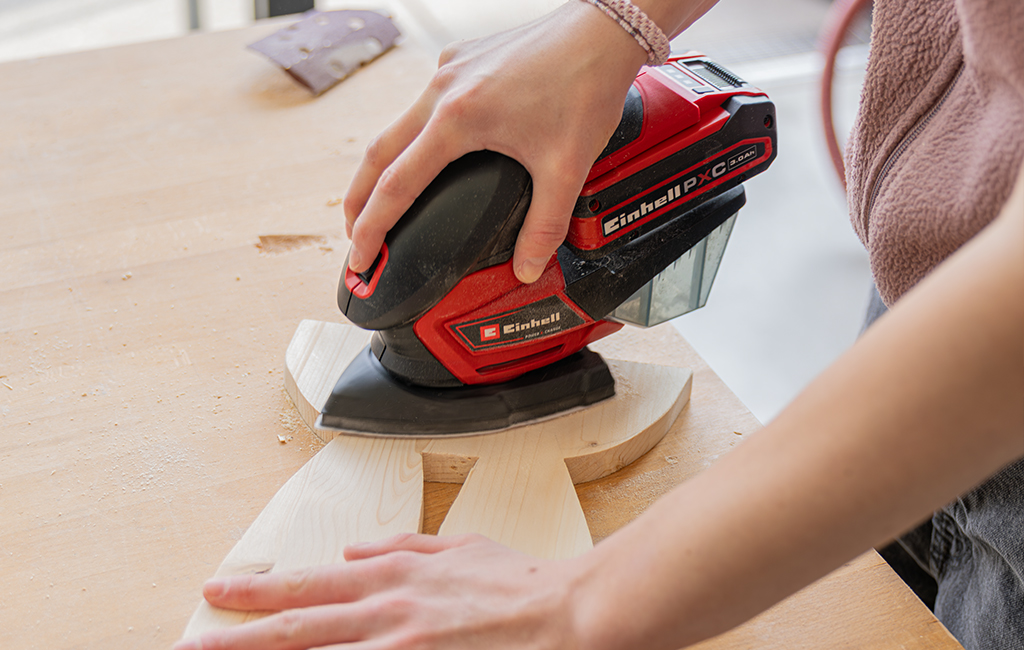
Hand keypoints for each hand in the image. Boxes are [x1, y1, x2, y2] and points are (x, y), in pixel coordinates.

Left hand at [174, 533, 587, 649]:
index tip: (218, 592)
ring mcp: (401, 645)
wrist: (567, 612)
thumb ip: (404, 547)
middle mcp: (388, 610)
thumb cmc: (520, 584)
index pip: (310, 585)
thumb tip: (357, 552)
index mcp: (395, 575)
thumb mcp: (459, 548)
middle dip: (238, 636)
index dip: (259, 589)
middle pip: (297, 627)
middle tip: (189, 644)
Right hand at [342, 2, 647, 282]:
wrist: (603, 30)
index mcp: (457, 119)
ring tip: (379, 200)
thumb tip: (528, 269)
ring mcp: (448, 71)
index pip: (396, 186)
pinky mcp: (460, 60)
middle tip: (354, 237)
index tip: (359, 259)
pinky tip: (425, 153)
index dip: (373, 229)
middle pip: (377, 154)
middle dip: (359, 201)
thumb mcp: (565, 167)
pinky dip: (412, 136)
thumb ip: (544, 225)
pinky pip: (423, 103)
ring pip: (396, 125)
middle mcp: (441, 90)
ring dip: (382, 166)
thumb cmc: (584, 86)